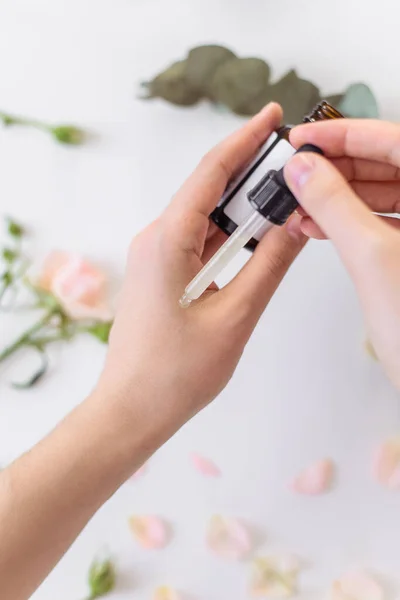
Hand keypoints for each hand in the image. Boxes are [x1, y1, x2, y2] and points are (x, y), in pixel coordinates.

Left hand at [99, 103, 305, 434]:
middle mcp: (156, 240)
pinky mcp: (161, 274)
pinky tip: (254, 235)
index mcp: (167, 242)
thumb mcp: (234, 317)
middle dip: (249, 171)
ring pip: (205, 217)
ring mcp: (155, 257)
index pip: (210, 174)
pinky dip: (227, 234)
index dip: (244, 139)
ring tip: (280, 197)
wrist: (131, 409)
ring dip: (241, 207)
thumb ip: (268, 265)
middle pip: (207, 190)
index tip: (272, 116)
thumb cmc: (174, 374)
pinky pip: (198, 241)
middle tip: (289, 161)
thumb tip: (295, 223)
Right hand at [284, 119, 399, 389]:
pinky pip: (381, 222)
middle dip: (336, 167)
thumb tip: (304, 170)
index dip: (344, 134)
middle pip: (387, 163)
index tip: (305, 138)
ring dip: (337, 196)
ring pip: (382, 193)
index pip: (394, 141)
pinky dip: (347, 221)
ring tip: (299, 200)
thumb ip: (334, 204)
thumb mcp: (371, 256)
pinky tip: (316, 224)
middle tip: (297, 169)